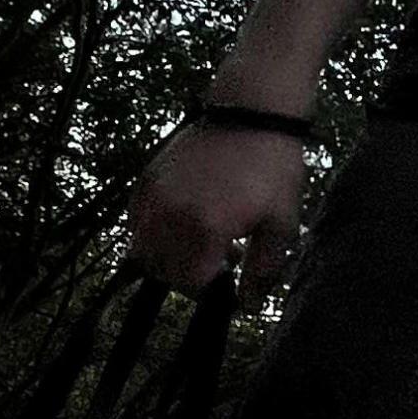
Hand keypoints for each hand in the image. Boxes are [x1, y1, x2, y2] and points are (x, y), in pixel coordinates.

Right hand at [128, 122, 307, 292]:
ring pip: (140, 249)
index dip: (210, 290)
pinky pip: (135, 220)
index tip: (228, 279)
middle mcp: (170, 215)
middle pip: (161, 271)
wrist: (251, 114)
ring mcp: (153, 196)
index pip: (190, 283)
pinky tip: (183, 219)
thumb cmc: (273, 169)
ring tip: (200, 239)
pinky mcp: (145, 179)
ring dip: (166, 256)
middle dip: (188, 275)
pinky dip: (152, 231)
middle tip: (219, 258)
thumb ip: (264, 268)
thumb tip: (247, 305)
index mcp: (205, 228)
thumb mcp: (281, 222)